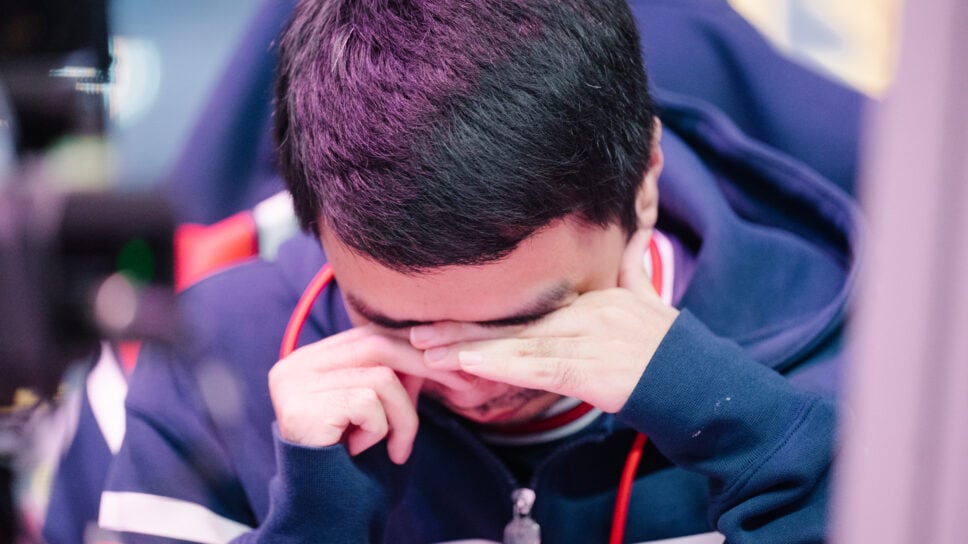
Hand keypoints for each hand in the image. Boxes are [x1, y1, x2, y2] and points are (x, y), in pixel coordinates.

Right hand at [268, 325, 472, 463]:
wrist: (322, 506)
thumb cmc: (350, 458)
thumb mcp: (376, 407)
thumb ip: (394, 375)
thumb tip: (437, 351)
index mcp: (310, 359)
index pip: (369, 335)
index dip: (413, 346)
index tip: (454, 363)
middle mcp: (296, 365)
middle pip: (376, 346)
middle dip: (426, 365)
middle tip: (463, 385)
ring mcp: (295, 385)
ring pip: (381, 378)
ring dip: (403, 416)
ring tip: (396, 447)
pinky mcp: (303, 407)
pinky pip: (368, 404)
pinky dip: (380, 430)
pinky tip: (359, 450)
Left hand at [409, 229, 678, 412]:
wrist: (700, 380)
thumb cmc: (671, 348)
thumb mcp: (648, 298)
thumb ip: (630, 267)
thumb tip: (629, 236)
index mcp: (591, 300)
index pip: (525, 307)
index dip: (482, 313)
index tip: (442, 314)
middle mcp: (585, 314)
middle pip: (512, 321)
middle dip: (461, 327)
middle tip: (414, 330)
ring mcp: (588, 340)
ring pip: (516, 344)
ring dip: (467, 349)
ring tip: (426, 350)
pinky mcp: (592, 370)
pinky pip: (538, 368)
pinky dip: (500, 365)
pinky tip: (467, 365)